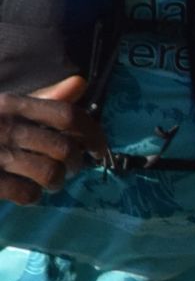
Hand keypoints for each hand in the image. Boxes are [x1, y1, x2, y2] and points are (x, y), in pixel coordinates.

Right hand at [0, 76, 103, 203]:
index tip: (99, 149)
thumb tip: (80, 83)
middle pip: (64, 148)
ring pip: (50, 173)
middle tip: (68, 169)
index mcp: (9, 103)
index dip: (93, 133)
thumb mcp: (3, 107)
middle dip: (75, 164)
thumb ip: (41, 100)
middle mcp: (3, 125)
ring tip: (49, 182)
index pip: (67, 115)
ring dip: (56, 183)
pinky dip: (33, 196)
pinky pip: (27, 193)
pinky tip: (25, 192)